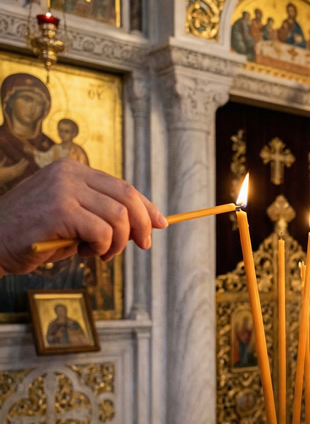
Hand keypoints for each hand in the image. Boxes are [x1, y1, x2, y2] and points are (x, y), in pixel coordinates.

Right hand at [0, 158, 166, 275]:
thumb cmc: (34, 236)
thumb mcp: (73, 219)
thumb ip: (104, 215)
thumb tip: (149, 224)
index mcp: (72, 170)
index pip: (123, 186)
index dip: (146, 207)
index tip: (160, 224)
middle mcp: (68, 174)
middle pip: (127, 197)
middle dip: (142, 225)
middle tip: (143, 245)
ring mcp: (63, 190)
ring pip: (119, 216)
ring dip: (118, 242)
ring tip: (102, 253)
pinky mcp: (59, 211)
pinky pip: (103, 232)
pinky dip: (103, 248)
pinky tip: (86, 253)